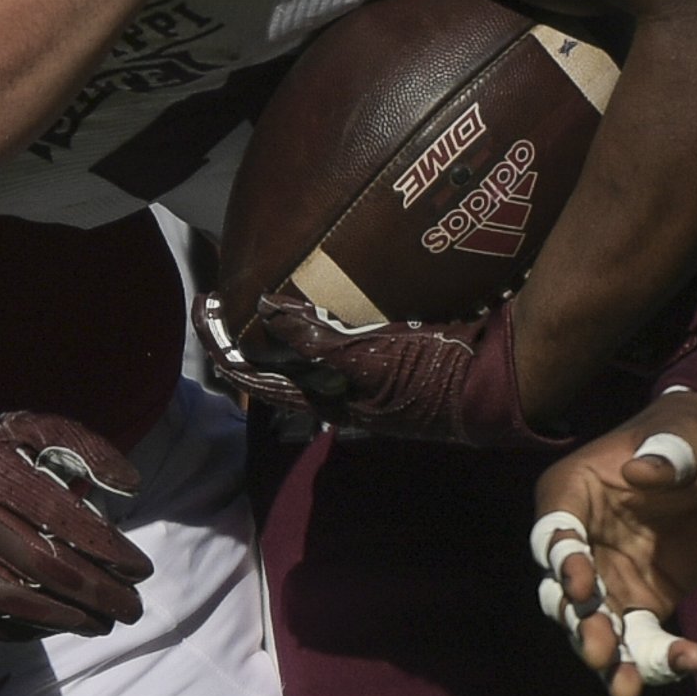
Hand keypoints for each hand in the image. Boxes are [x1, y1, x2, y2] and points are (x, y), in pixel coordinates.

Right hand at [0, 405, 151, 641]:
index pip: (61, 520)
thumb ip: (85, 447)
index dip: (108, 550)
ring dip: (64, 619)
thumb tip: (131, 485)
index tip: (141, 569)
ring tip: (101, 624)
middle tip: (132, 608)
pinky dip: (20, 632)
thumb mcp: (35, 428)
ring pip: (11, 600)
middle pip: (41, 566)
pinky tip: (55, 627)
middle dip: (96, 593)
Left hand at [198, 289, 561, 449]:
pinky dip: (310, 322)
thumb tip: (266, 311)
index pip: (256, 375)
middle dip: (240, 334)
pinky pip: (330, 340)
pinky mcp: (381, 359)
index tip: (201, 307)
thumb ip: (319, 341)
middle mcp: (336, 393)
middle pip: (271, 365)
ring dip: (272, 328)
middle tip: (219, 295)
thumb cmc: (435, 377)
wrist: (494, 386)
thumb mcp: (372, 360)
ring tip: (251, 295)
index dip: (223, 344)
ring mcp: (357, 378)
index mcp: (326, 400)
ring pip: (298, 355)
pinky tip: (308, 299)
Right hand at [528, 394, 696, 695]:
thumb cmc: (692, 436)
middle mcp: (580, 540)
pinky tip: (690, 661)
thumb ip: (666, 453)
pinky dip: (658, 658)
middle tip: (598, 650)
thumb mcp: (685, 436)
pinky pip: (640, 638)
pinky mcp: (641, 602)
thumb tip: (642, 472)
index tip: (579, 586)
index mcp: (573, 491)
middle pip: (562, 590)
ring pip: (594, 626)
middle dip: (578, 622)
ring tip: (628, 689)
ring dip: (608, 657)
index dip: (560, 558)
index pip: (554, 529)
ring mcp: (607, 577)